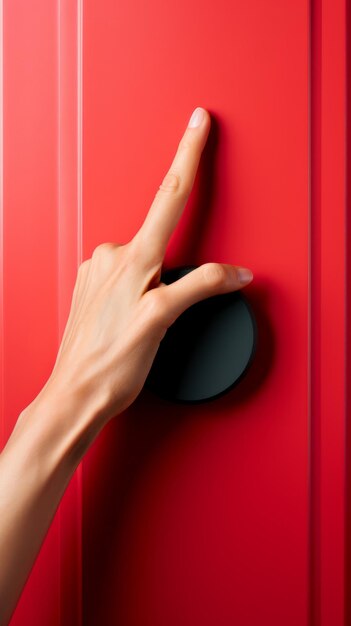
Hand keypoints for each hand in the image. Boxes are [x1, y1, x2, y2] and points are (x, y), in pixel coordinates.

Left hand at [48, 107, 252, 422]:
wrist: (76, 393)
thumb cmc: (111, 363)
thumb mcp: (162, 321)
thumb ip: (200, 288)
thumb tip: (233, 273)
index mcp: (131, 258)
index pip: (170, 195)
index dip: (188, 155)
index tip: (197, 124)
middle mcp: (110, 256)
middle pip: (160, 241)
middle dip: (171, 271)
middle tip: (158, 313)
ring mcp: (98, 271)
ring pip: (145, 263)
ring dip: (154, 286)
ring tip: (140, 327)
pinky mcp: (93, 287)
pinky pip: (128, 277)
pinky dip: (139, 292)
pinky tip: (130, 321)